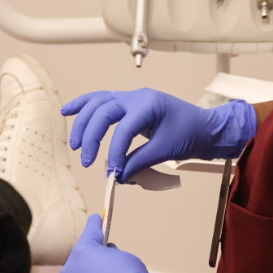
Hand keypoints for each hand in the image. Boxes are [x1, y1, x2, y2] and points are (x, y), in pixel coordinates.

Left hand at [61, 214, 189, 272]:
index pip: (89, 232)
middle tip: (106, 262)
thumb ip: (109, 253)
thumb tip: (104, 256)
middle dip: (91, 259)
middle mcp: (70, 270)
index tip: (97, 220)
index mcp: (83, 251)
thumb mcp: (124, 257)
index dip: (96, 226)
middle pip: (80, 259)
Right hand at [62, 89, 255, 183]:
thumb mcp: (166, 150)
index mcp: (149, 105)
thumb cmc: (190, 134)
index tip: (113, 172)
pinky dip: (83, 105)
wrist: (205, 127)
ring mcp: (131, 97)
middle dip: (92, 136)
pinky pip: (101, 100)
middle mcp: (137, 97)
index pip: (124, 128)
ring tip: (76, 144)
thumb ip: (139, 161)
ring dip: (83, 122)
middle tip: (87, 161)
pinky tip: (67, 111)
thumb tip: (117, 175)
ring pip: (98, 103)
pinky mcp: (128, 103)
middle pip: (104, 111)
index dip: (115, 152)